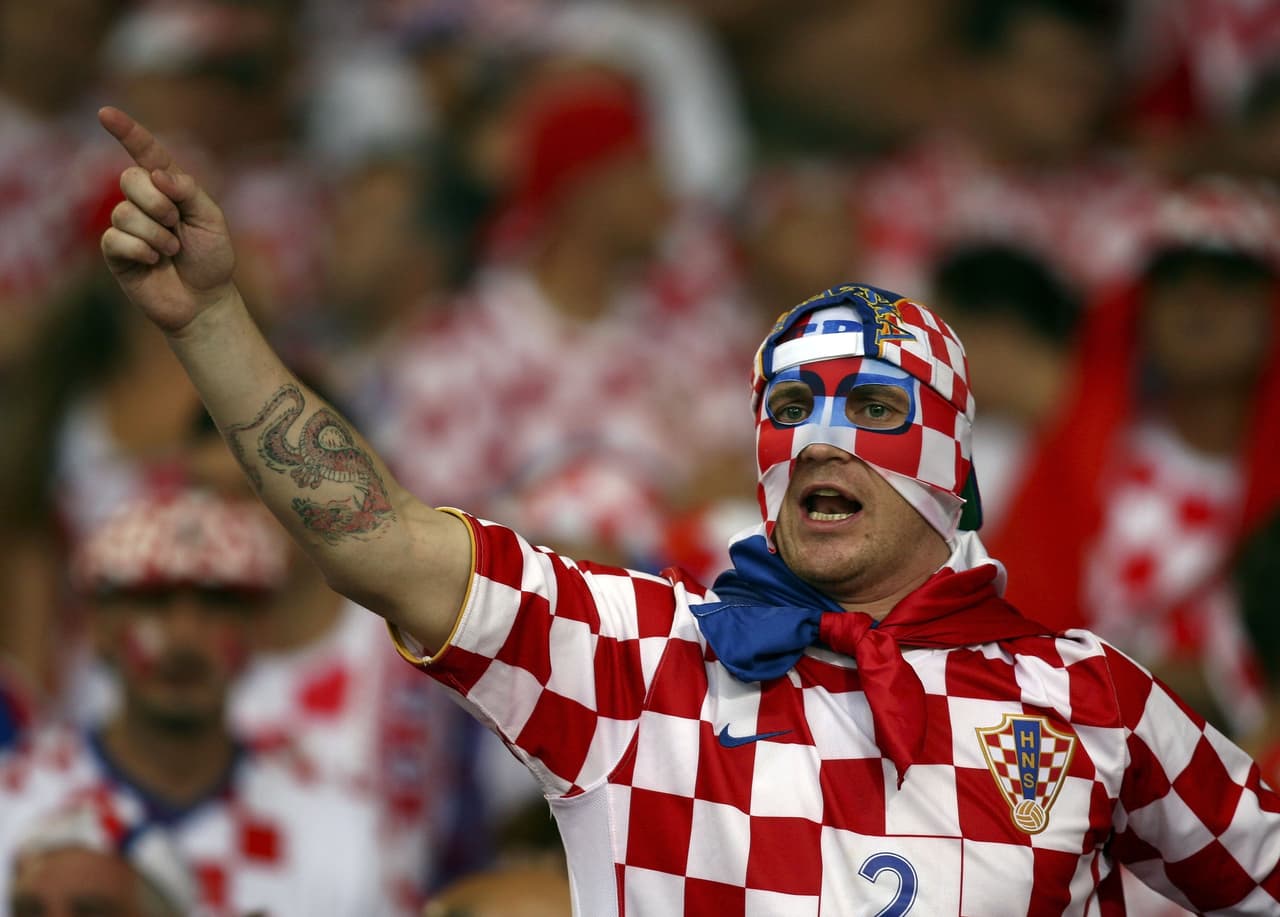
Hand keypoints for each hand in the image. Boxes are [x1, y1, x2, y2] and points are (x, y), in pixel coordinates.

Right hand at [98, 106, 236, 332]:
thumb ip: (189, 191)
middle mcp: (144, 202)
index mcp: (169, 188)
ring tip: (172, 251)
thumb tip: (157, 174)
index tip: (105, 113)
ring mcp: (127, 225)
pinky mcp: (116, 251)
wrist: (205, 300)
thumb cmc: (212, 258)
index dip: (127, 132)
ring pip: (124, 212)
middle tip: (176, 224)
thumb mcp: (212, 220)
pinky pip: (116, 238)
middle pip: (129, 178)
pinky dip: (142, 249)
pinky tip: (154, 261)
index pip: (145, 153)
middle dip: (156, 202)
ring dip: (155, 234)